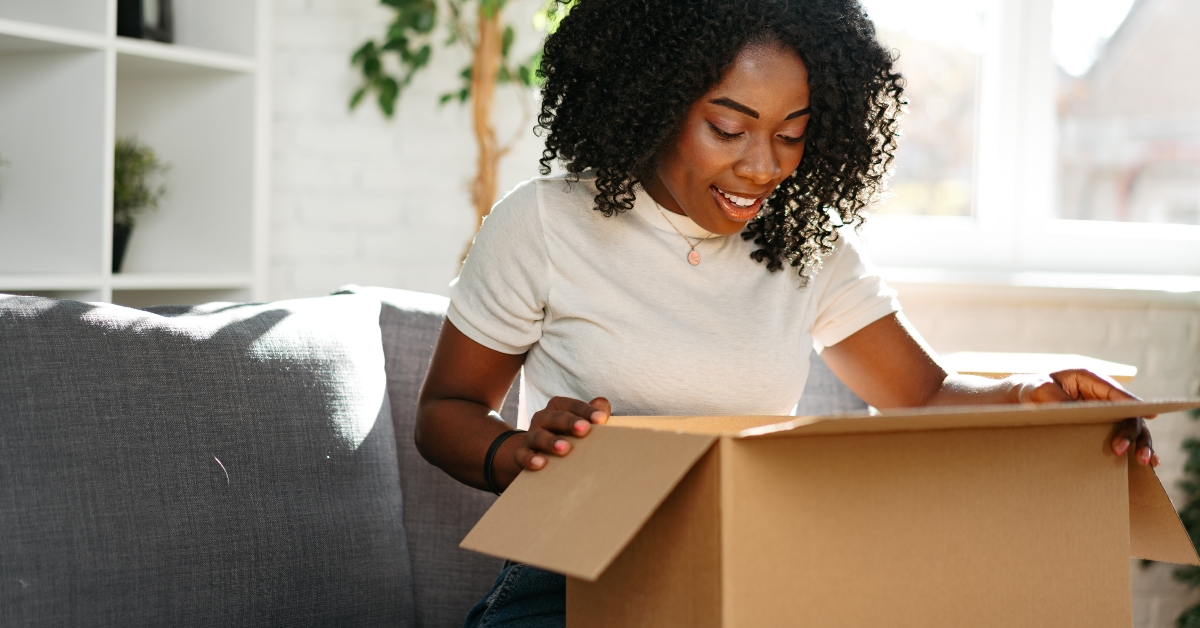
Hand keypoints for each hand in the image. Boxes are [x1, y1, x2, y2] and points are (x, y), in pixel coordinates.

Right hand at [515, 396, 610, 470]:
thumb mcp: (581, 424)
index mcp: (557, 408)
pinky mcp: (522, 455)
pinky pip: (522, 456)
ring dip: (551, 442)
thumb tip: (602, 403)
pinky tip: (540, 464)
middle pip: (554, 418)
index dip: (586, 410)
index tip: (601, 419)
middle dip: (569, 423)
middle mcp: (542, 419)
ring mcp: (531, 437)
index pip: (571, 405)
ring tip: (565, 449)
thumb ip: (593, 414)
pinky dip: (529, 460)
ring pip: (538, 437)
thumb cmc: (569, 435)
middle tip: (585, 429)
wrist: (541, 454)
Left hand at [1013, 369, 1156, 466]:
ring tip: (1143, 461)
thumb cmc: (1031, 389)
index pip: (1116, 392)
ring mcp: (1104, 412)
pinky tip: (1147, 464)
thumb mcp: (1040, 390)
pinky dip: (1135, 448)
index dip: (1134, 404)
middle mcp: (1102, 395)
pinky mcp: (1100, 426)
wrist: (1019, 400)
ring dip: (1140, 443)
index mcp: (1089, 379)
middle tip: (1121, 449)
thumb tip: (1080, 412)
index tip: (1149, 415)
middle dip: (1132, 431)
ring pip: (1131, 427)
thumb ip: (1059, 398)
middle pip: (1128, 413)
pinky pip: (1122, 436)